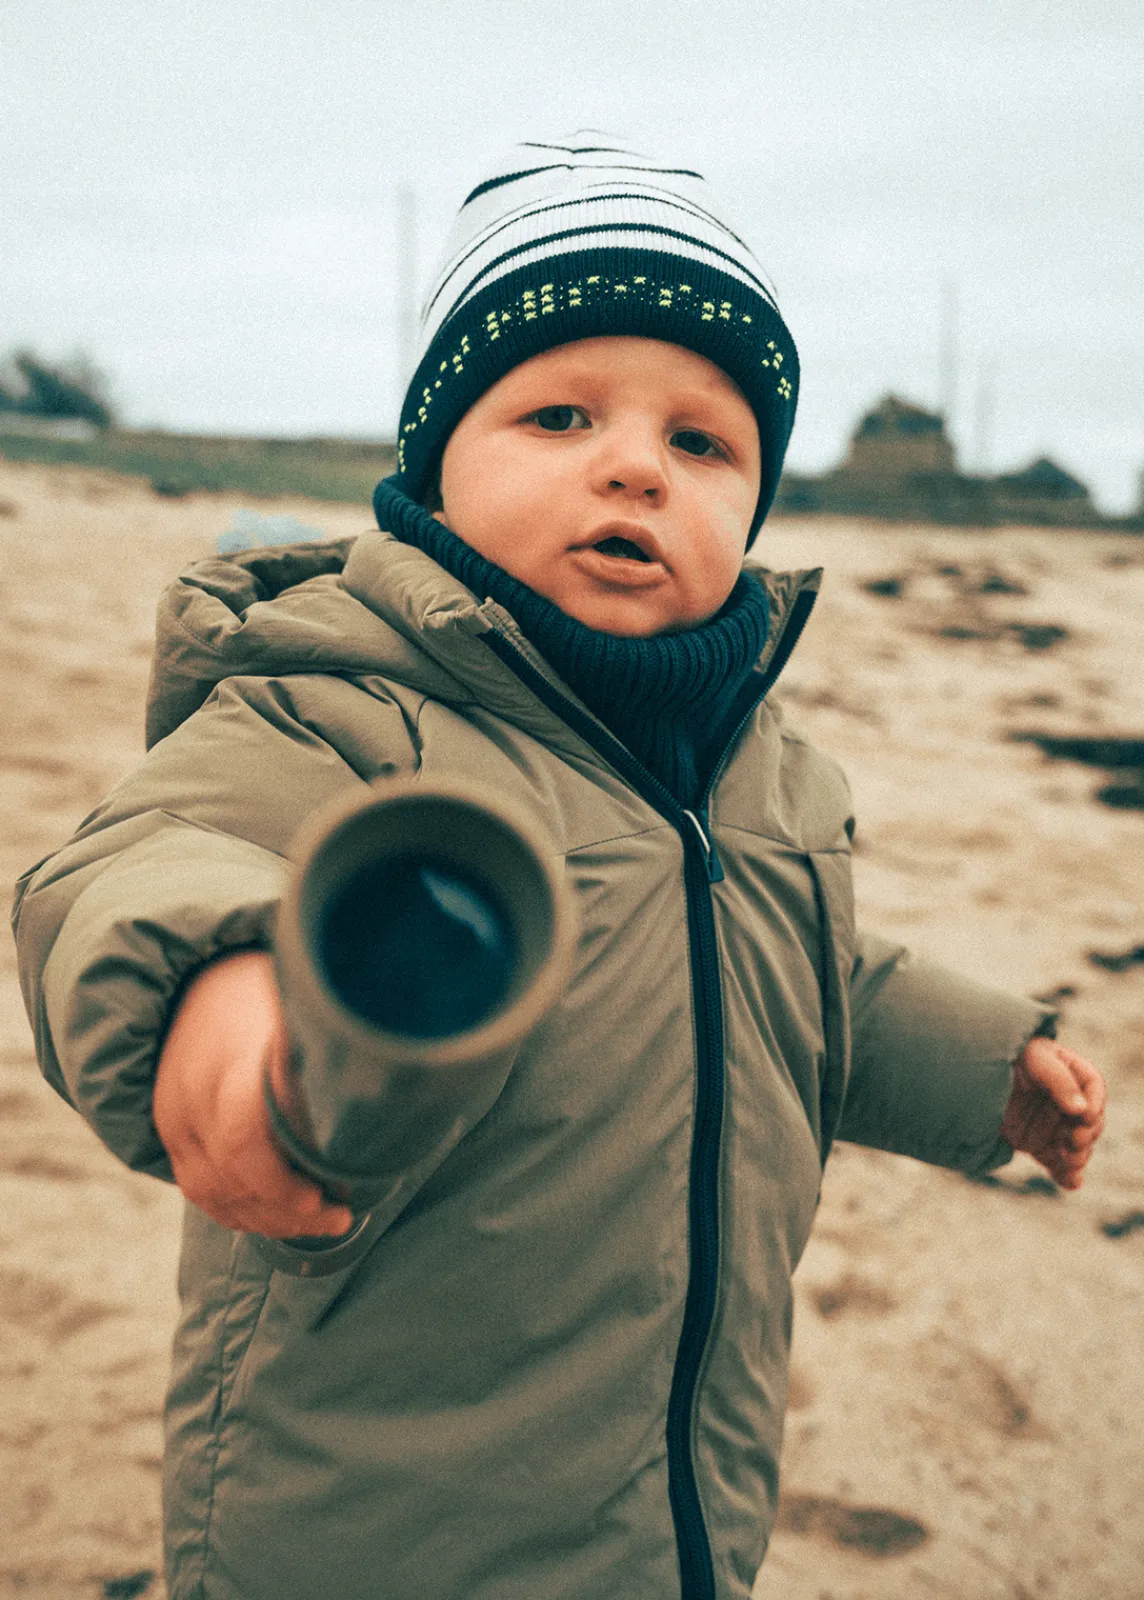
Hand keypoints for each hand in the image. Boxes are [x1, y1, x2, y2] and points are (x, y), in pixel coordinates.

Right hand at [153, 950, 354, 1238]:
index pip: (241, 1139)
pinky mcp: (172, 1133)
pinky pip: (200, 1191)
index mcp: (228, 1064)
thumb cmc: (266, 996)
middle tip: (341, 1215)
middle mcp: (193, 1098)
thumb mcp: (299, 1013)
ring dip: (270, 1219)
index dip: (280, 1183)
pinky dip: (242, 1213)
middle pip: (232, 1179)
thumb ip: (330, 1054)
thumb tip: (396, 1088)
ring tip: (322, 1220)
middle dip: (290, 1212)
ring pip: (215, 1195)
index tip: (326, 1196)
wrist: (197, 979)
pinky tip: (283, 1218)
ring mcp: (176, 1119)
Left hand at [1000, 1036, 1106, 1189]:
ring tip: (1068, 1160)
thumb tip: (1081, 1110)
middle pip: (1089, 1121)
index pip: (1092, 1087)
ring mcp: (1049, 1122)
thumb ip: (1058, 1080)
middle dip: (1087, 1134)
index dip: (1094, 1103)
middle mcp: (1062, 1099)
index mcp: (1066, 1070)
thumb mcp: (1030, 1058)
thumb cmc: (999, 1055)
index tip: (1084, 1118)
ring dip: (1078, 1156)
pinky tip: (1071, 1183)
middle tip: (1073, 1142)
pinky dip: (1065, 1174)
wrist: (960, 1076)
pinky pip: (1056, 1162)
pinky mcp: (1035, 1143)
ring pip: (1076, 1145)